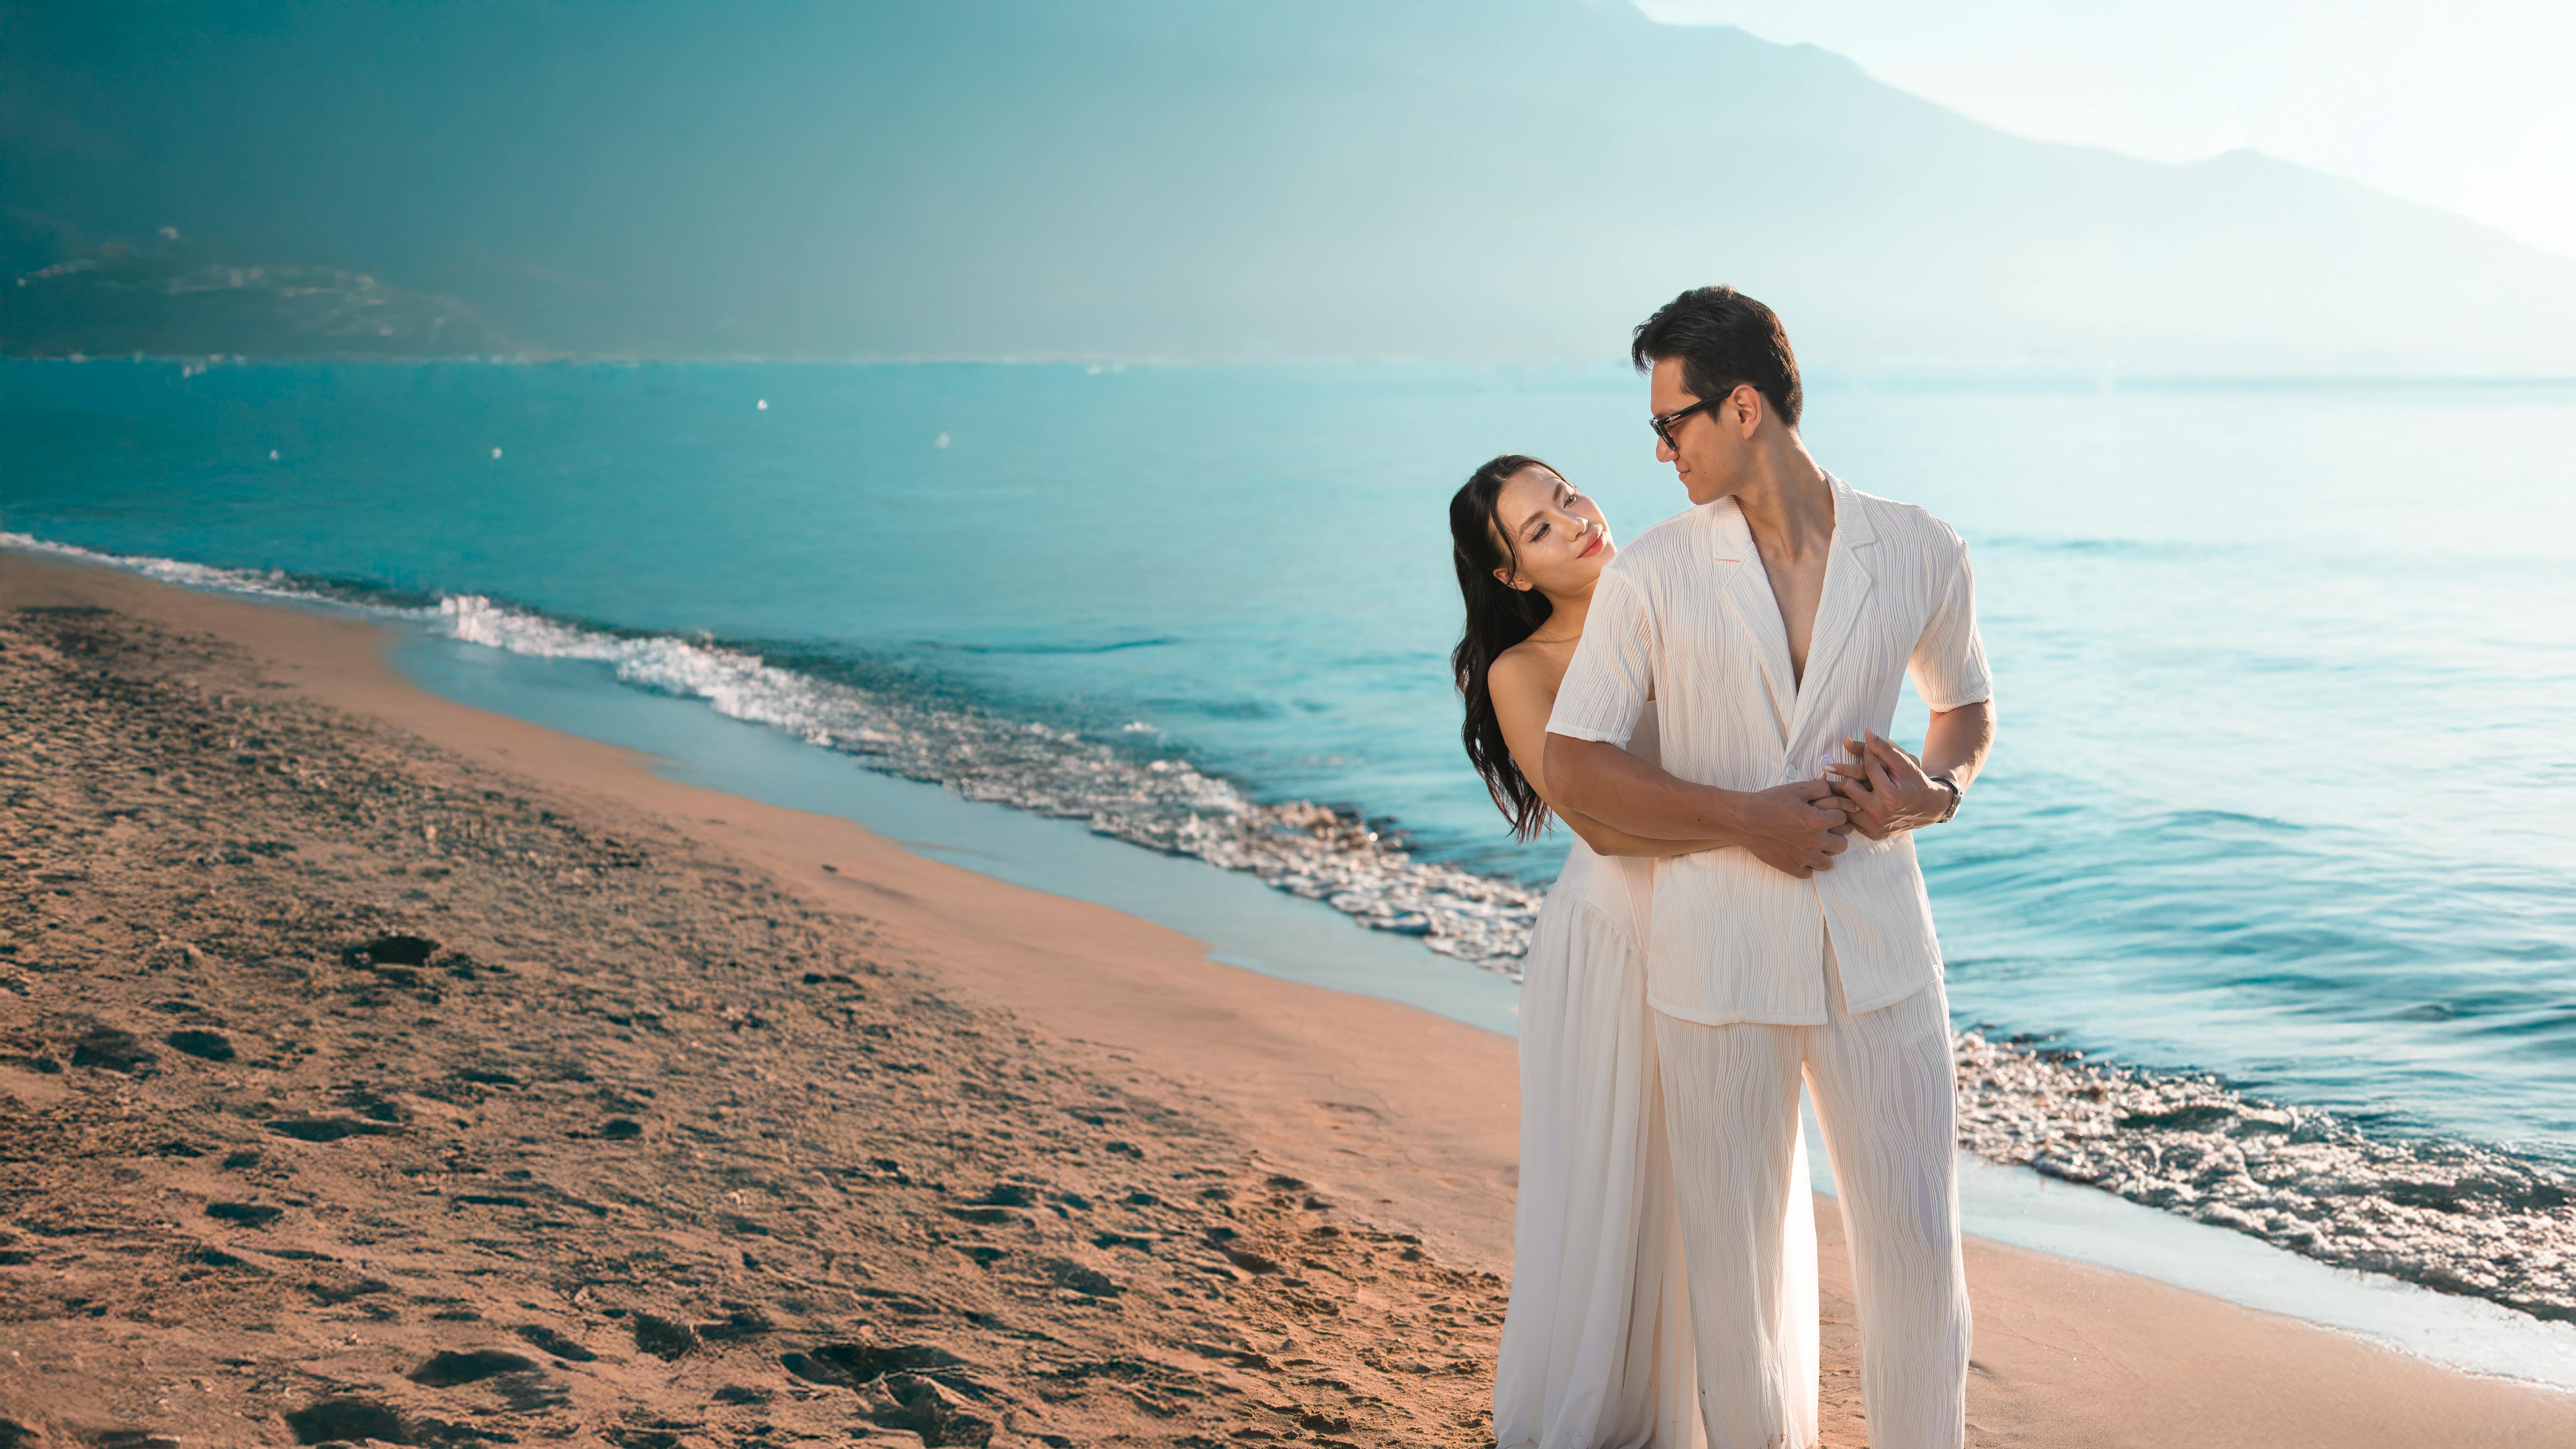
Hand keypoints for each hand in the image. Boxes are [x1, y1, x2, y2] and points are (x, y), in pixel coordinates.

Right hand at [1732, 779, 1851, 878]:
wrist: (1745, 819)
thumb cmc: (1770, 802)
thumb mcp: (1796, 789)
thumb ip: (1819, 788)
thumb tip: (1834, 790)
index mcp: (1818, 822)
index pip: (1843, 820)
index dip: (1837, 815)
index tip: (1828, 814)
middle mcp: (1814, 842)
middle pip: (1842, 844)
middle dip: (1836, 836)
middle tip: (1824, 831)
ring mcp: (1803, 858)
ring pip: (1829, 863)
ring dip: (1824, 854)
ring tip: (1815, 846)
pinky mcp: (1791, 868)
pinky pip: (1809, 873)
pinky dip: (1807, 866)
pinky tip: (1800, 856)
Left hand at [1824, 731, 1952, 840]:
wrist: (1928, 807)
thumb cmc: (1914, 781)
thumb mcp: (1904, 763)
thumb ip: (1884, 748)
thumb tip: (1866, 731)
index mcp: (1890, 797)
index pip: (1867, 769)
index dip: (1866, 754)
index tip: (1866, 748)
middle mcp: (1881, 815)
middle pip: (1848, 787)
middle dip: (1849, 774)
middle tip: (1839, 768)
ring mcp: (1875, 827)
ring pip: (1844, 803)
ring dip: (1843, 792)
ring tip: (1836, 781)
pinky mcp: (1871, 834)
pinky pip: (1850, 818)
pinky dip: (1849, 807)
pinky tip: (1848, 798)